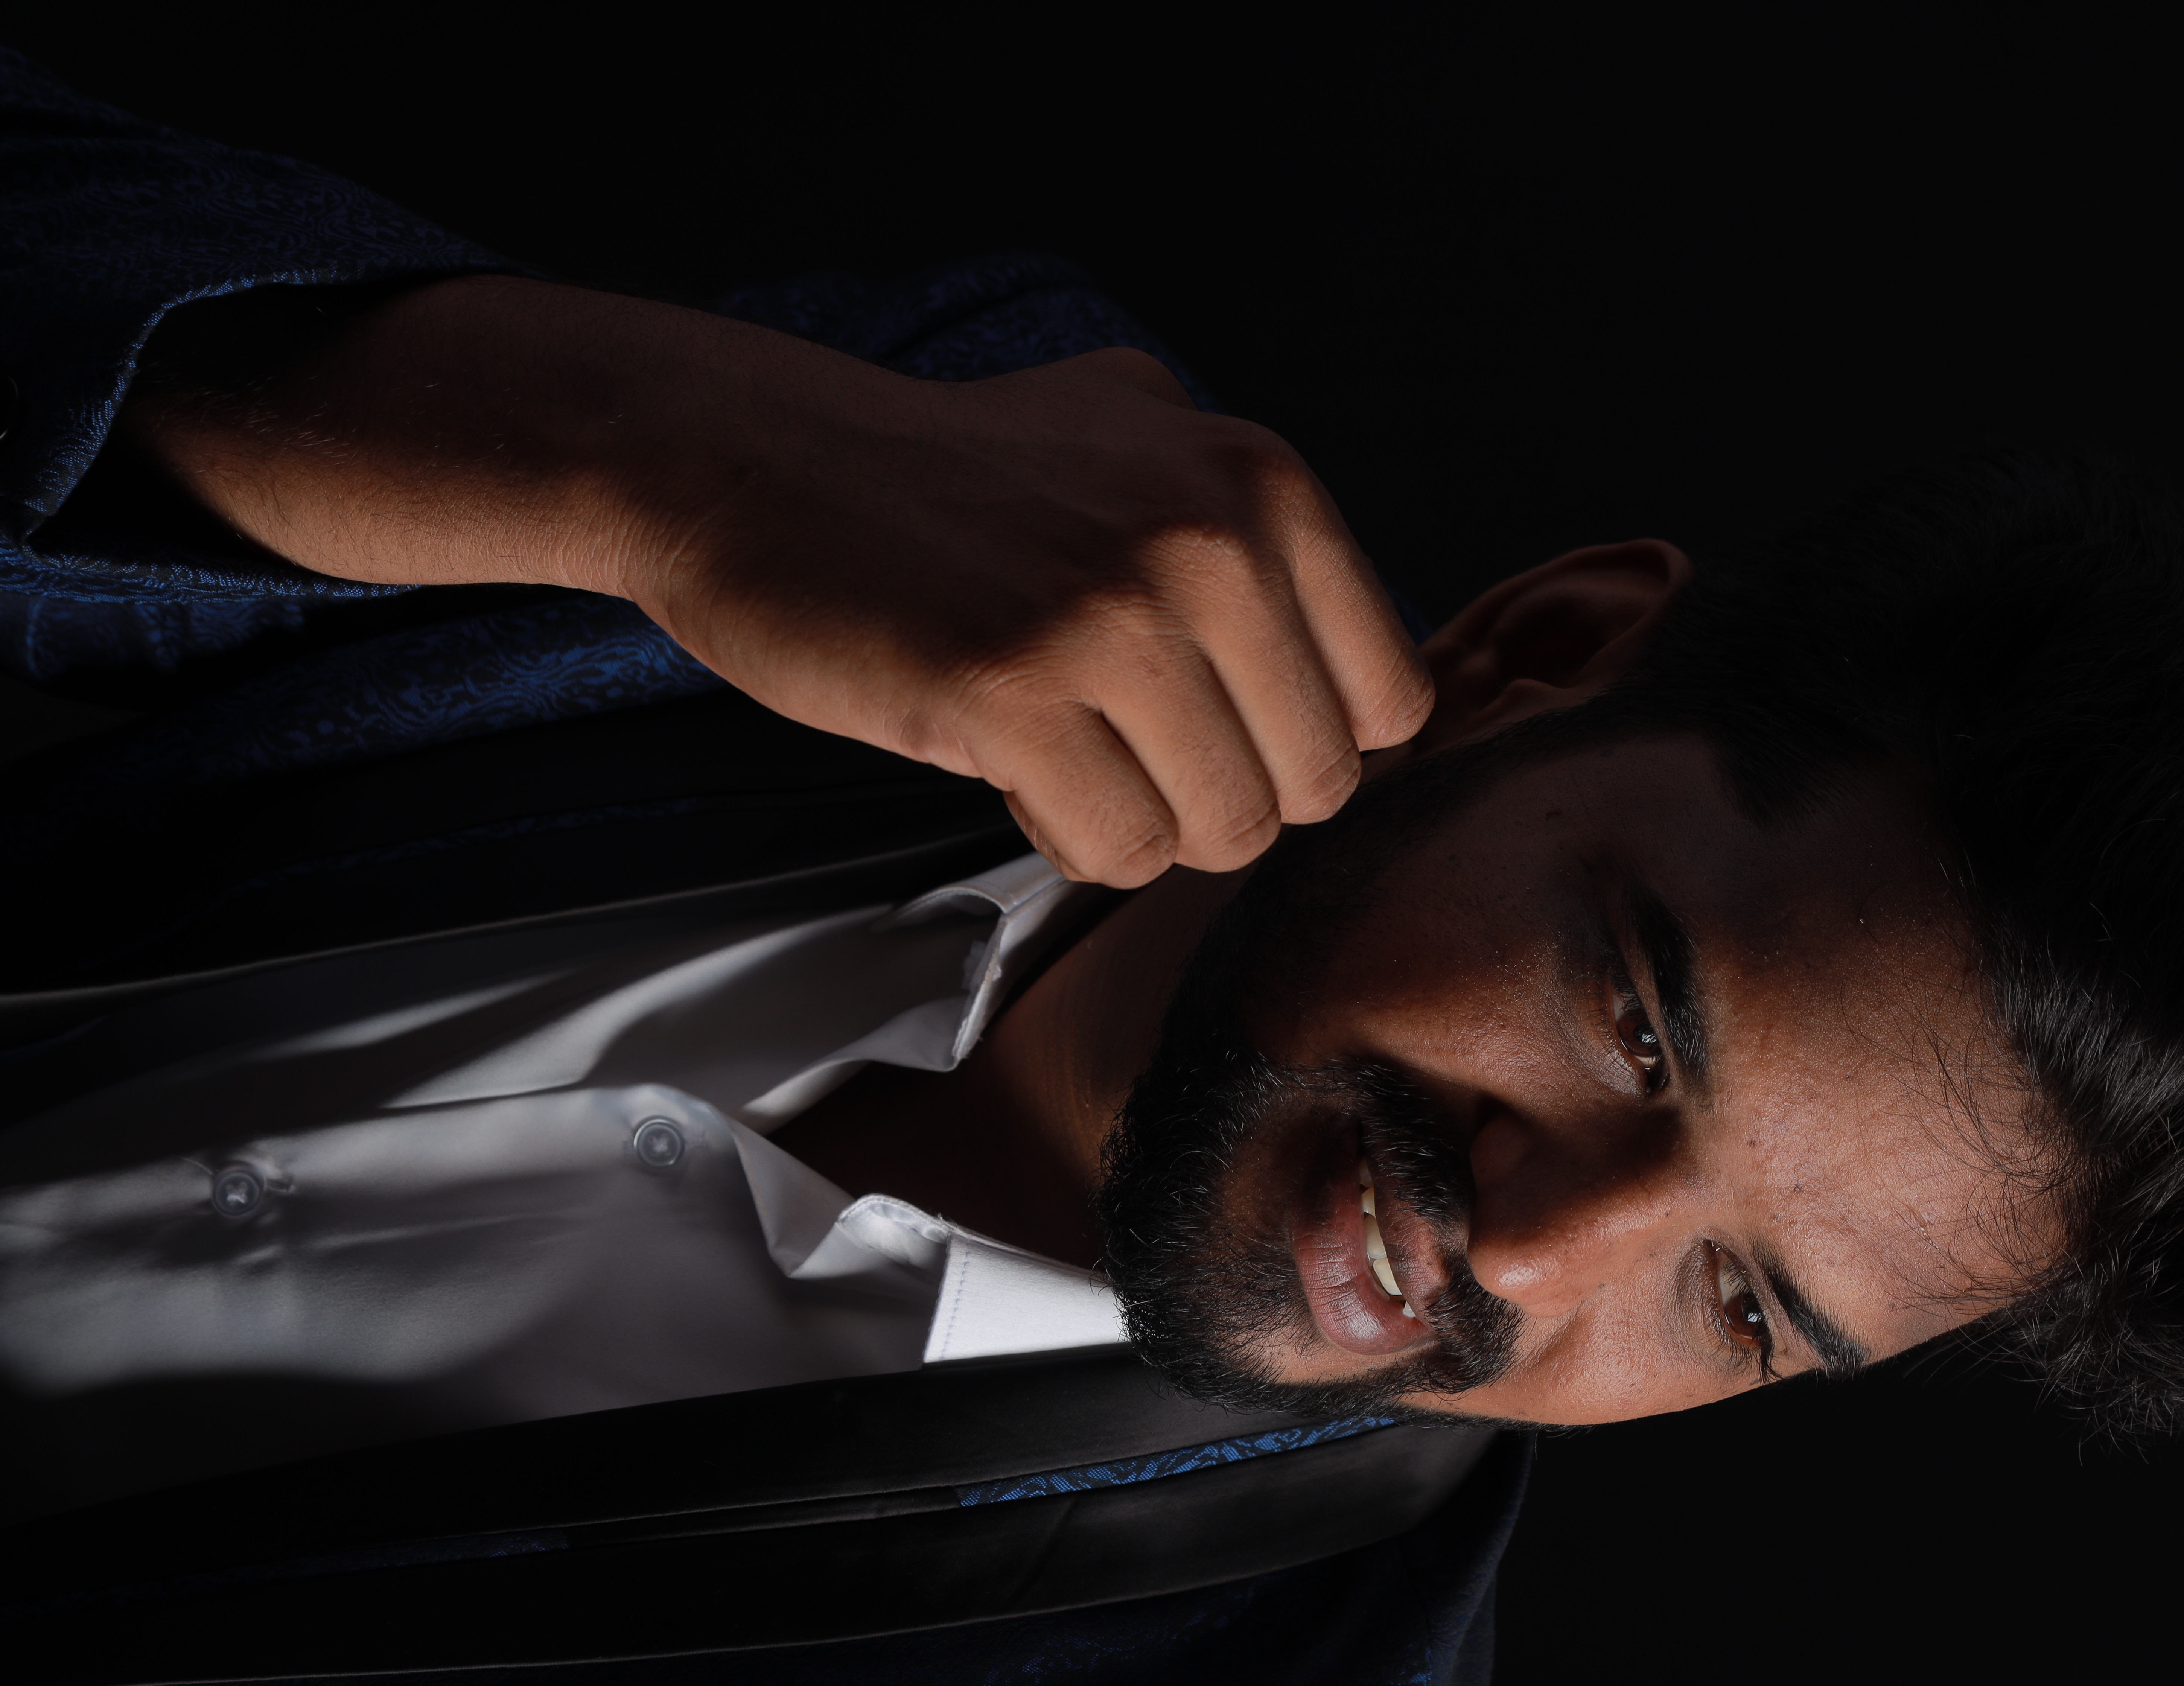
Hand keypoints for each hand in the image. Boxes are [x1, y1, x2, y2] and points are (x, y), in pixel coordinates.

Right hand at [126, 277, 1433, 885]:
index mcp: (1262, 484)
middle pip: (1312, 786)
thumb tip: (1359, 663)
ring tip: (1067, 752)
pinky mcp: (1011, 695)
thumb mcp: (1135, 431)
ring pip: (1220, 832)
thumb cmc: (947, 476)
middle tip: (1126, 749)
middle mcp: (1212, 543)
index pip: (1388, 702)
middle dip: (1225, 796)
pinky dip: (1070, 837)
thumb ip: (1249, 520)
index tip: (1217, 722)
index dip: (1301, 741)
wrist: (754, 460)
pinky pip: (1115, 851)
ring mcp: (1113, 620)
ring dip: (1146, 822)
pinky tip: (1010, 766)